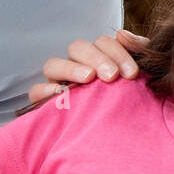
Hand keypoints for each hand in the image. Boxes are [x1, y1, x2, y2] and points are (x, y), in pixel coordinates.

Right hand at [28, 30, 148, 104]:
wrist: (115, 139)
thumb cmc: (129, 104)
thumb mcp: (136, 80)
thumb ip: (136, 55)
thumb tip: (124, 34)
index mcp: (99, 58)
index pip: (103, 42)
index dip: (118, 52)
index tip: (133, 73)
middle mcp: (76, 66)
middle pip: (78, 48)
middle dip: (97, 58)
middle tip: (112, 76)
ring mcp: (57, 82)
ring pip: (53, 64)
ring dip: (71, 68)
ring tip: (89, 78)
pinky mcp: (44, 103)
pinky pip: (36, 91)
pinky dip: (45, 89)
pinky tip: (60, 92)